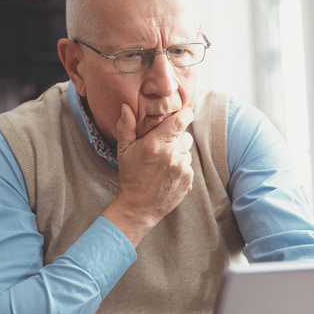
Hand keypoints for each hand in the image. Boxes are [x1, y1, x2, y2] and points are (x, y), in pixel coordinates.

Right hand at [102, 103, 193, 246]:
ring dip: (179, 155)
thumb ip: (126, 127)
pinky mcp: (188, 179)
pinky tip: (168, 175)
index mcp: (155, 143)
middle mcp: (171, 154)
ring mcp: (181, 168)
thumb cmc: (130, 176)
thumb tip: (126, 106)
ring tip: (163, 165)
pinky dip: (182, 168)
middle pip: (186, 136)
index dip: (185, 114)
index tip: (183, 114)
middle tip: (163, 148)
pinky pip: (189, 166)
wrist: (138, 207)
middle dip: (177, 139)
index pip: (180, 121)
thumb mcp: (124, 150)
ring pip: (187, 152)